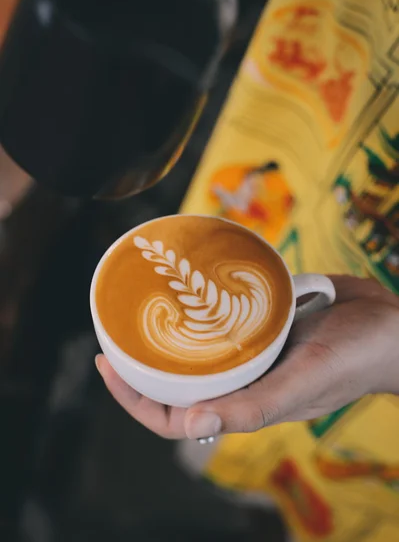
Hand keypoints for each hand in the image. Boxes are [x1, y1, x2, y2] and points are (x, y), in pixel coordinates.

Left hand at [95, 276, 398, 439]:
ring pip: (200, 341)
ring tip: (145, 296)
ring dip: (171, 325)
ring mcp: (252, 346)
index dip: (135, 398)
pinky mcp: (266, 317)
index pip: (174, 414)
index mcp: (243, 401)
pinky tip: (191, 274)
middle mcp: (241, 375)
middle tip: (116, 324)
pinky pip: (226, 310)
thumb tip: (190, 425)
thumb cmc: (353, 359)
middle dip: (142, 357)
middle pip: (178, 375)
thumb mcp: (303, 381)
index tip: (107, 363)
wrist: (392, 323)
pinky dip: (206, 297)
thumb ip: (253, 406)